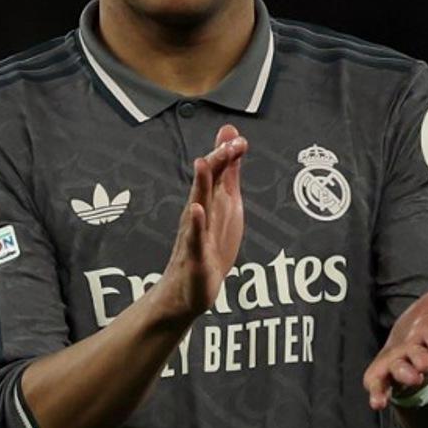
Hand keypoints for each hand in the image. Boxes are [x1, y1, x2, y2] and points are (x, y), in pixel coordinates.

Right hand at [157, 124, 247, 322]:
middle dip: (217, 162)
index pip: (217, 171)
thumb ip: (228, 172)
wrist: (187, 290)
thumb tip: (232, 137)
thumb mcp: (224, 204)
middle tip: (227, 143)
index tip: (239, 137)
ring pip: (199, 204)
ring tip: (204, 163)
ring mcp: (195, 233)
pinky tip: (196, 210)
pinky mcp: (195, 256)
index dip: (227, 153)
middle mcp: (199, 213)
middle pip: (207, 182)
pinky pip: (195, 238)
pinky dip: (195, 223)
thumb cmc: (208, 244)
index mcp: (208, 201)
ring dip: (201, 184)